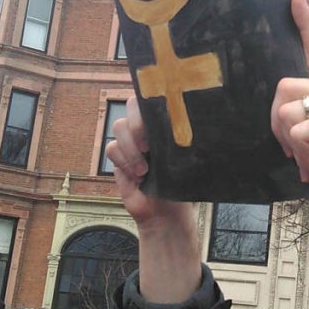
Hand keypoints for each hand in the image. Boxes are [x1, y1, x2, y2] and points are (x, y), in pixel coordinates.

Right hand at [107, 95, 200, 302]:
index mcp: (163, 123)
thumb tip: (196, 125)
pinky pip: (112, 148)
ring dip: (131, 149)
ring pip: (119, 127)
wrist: (167, 212)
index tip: (160, 120)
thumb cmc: (181, 184)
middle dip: (138, 123)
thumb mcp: (187, 160)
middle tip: (149, 146)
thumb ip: (184, 141)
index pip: (154, 96)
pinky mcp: (118, 157)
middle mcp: (145, 127)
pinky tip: (137, 176)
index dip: (151, 100)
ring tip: (145, 170)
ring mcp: (129, 141)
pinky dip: (124, 162)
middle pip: (130, 104)